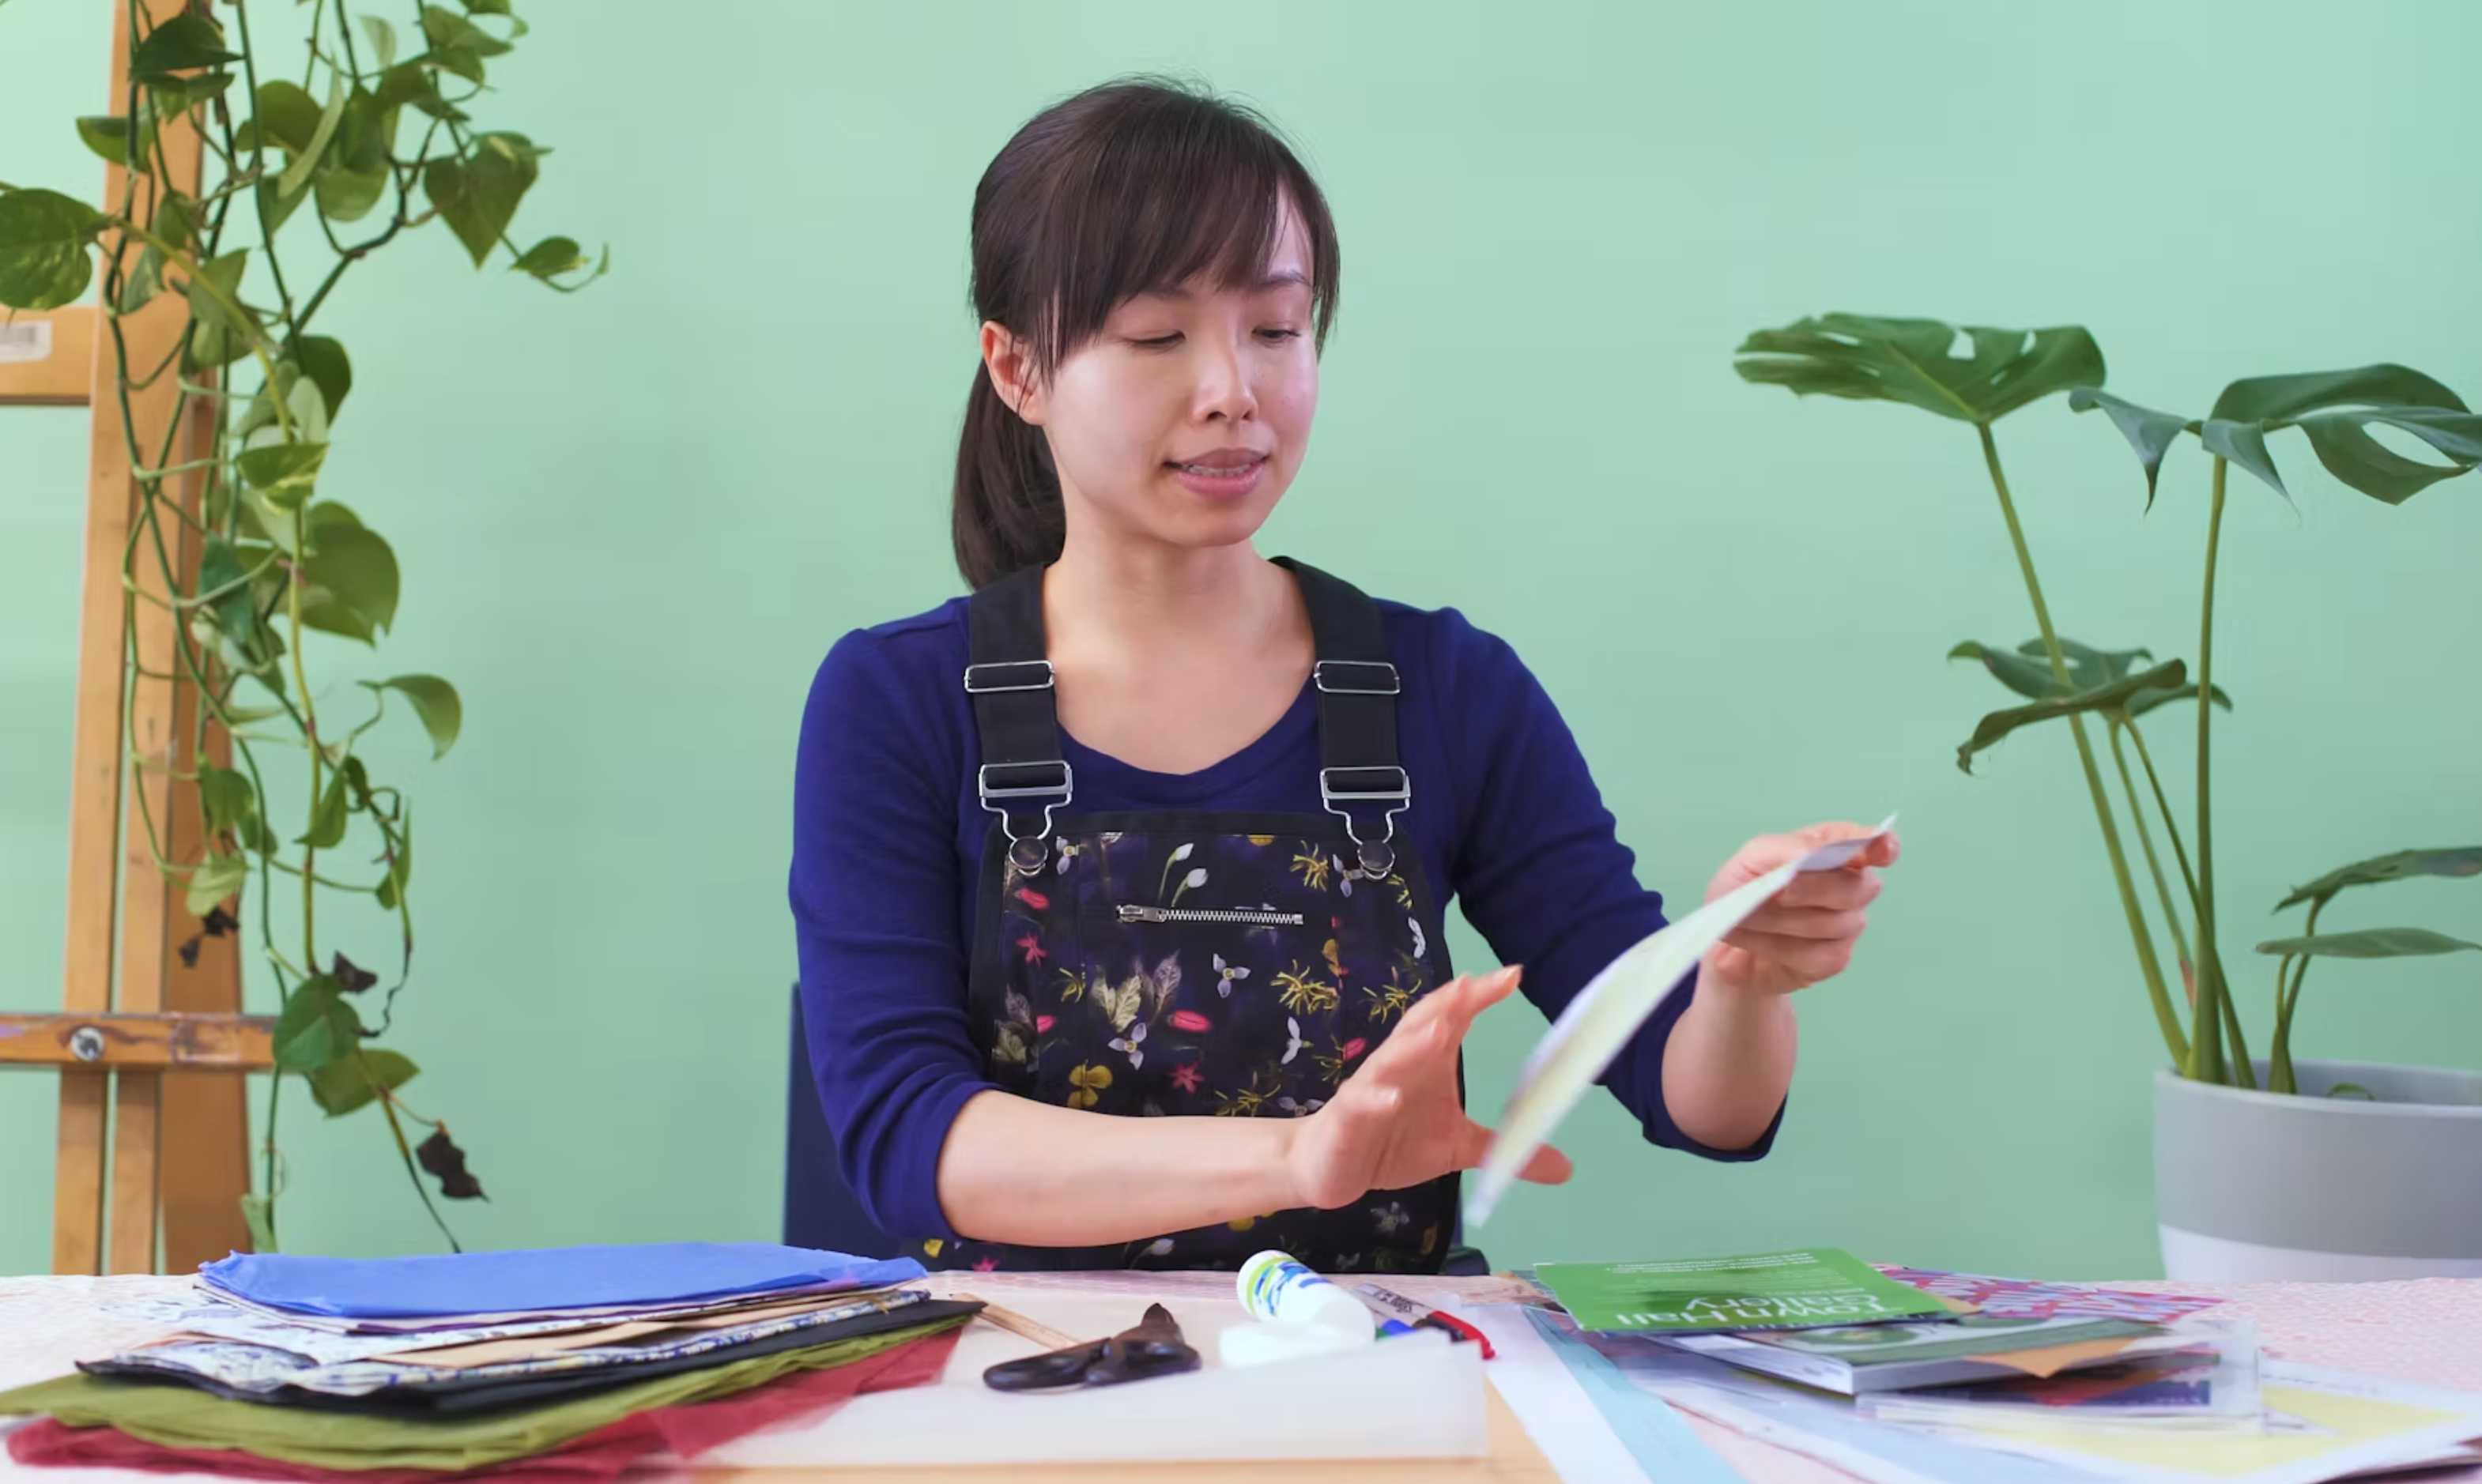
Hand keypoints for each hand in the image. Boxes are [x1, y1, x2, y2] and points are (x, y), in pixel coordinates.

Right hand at [1282, 967, 1572, 1210]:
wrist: (1331, 1166)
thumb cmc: (1393, 1142)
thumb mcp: (1457, 1148)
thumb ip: (1504, 1150)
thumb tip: (1567, 1169)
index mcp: (1428, 1062)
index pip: (1455, 1020)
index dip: (1480, 997)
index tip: (1513, 975)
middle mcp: (1400, 1066)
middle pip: (1422, 1026)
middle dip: (1447, 1005)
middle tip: (1474, 984)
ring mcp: (1371, 1088)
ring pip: (1390, 1058)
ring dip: (1413, 1044)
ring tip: (1439, 1029)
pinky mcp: (1348, 1117)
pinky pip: (1360, 1103)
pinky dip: (1374, 1098)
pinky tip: (1391, 1097)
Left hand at [1701, 822, 1900, 997]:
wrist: (1725, 936)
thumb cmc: (1745, 887)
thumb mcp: (1753, 857)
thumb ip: (1784, 848)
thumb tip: (1808, 855)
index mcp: (1834, 848)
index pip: (1873, 845)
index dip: (1881, 847)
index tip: (1881, 849)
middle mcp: (1851, 885)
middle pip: (1857, 887)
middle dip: (1815, 889)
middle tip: (1779, 892)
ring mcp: (1848, 924)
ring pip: (1837, 924)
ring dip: (1784, 920)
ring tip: (1749, 917)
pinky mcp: (1835, 959)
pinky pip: (1819, 954)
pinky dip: (1779, 946)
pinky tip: (1756, 940)